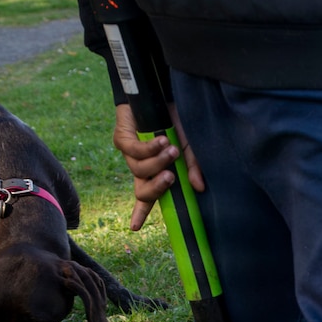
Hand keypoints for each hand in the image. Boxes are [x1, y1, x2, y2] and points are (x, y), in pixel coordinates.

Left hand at [111, 103, 203, 230]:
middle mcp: (139, 166)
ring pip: (139, 170)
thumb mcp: (189, 147)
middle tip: (171, 178)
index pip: (147, 197)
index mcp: (154, 172)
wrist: (160, 94)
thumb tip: (199, 188)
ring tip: (172, 149)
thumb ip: (192, 167)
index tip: (134, 227)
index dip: (140, 212)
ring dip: (157, 162)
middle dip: (156, 187)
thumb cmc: (176, 122)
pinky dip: (149, 147)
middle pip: (141, 190)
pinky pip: (134, 150)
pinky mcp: (121, 138)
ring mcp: (129, 153)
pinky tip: (160, 139)